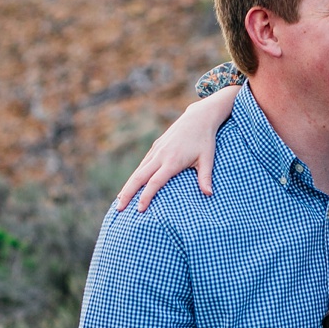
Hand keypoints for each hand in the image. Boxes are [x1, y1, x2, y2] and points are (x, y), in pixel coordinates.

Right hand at [115, 87, 238, 211]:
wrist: (198, 118)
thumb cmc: (205, 139)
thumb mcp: (208, 158)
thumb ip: (205, 177)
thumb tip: (209, 194)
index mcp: (172, 161)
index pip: (155, 182)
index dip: (146, 196)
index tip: (139, 209)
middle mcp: (160, 155)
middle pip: (139, 177)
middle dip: (128, 193)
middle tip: (119, 209)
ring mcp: (156, 150)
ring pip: (138, 170)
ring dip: (128, 186)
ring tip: (120, 201)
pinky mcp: (156, 147)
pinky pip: (142, 164)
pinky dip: (134, 176)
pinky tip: (130, 185)